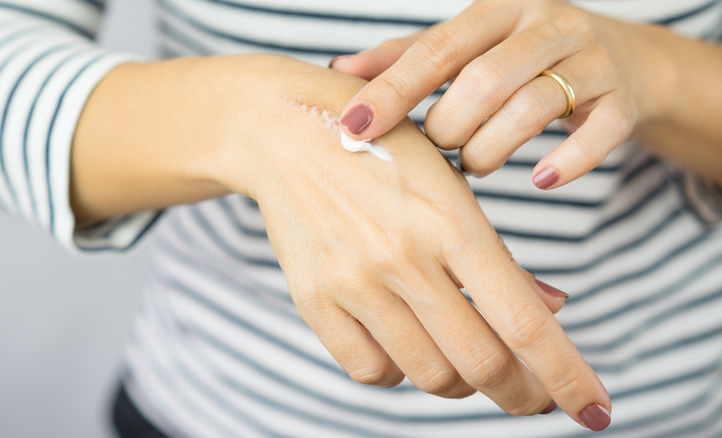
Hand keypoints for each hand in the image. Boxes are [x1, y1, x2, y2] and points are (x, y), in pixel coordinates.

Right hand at [72, 54, 608, 430]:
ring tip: (465, 360)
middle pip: (482, 365)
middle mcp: (403, 258)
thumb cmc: (384, 151)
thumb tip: (551, 311)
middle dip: (523, 393)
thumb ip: (499, 255)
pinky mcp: (314, 300)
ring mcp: (353, 283)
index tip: (595, 411)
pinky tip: (407, 346)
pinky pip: (370, 372)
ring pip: (429, 376)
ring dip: (461, 382)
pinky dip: (400, 373)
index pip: (524, 322)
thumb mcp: (451, 183)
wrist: (287, 133)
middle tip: (533, 396)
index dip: (568, 376)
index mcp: (451, 221)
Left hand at [332, 0, 671, 189]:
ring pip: (534, 106)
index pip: (437, 49)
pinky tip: (541, 179)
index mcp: (497, 9)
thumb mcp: (465, 48)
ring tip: (473, 163)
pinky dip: (568, 162)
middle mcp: (545, 25)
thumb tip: (339, 73)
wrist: (619, 57)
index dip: (393, 89)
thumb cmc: (519, 55)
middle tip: (438, 148)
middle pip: (485, 80)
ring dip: (491, 149)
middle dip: (448, 127)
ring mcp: (590, 60)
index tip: (354, 125)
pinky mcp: (623, 99)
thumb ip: (406, 59)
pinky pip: (599, 133)